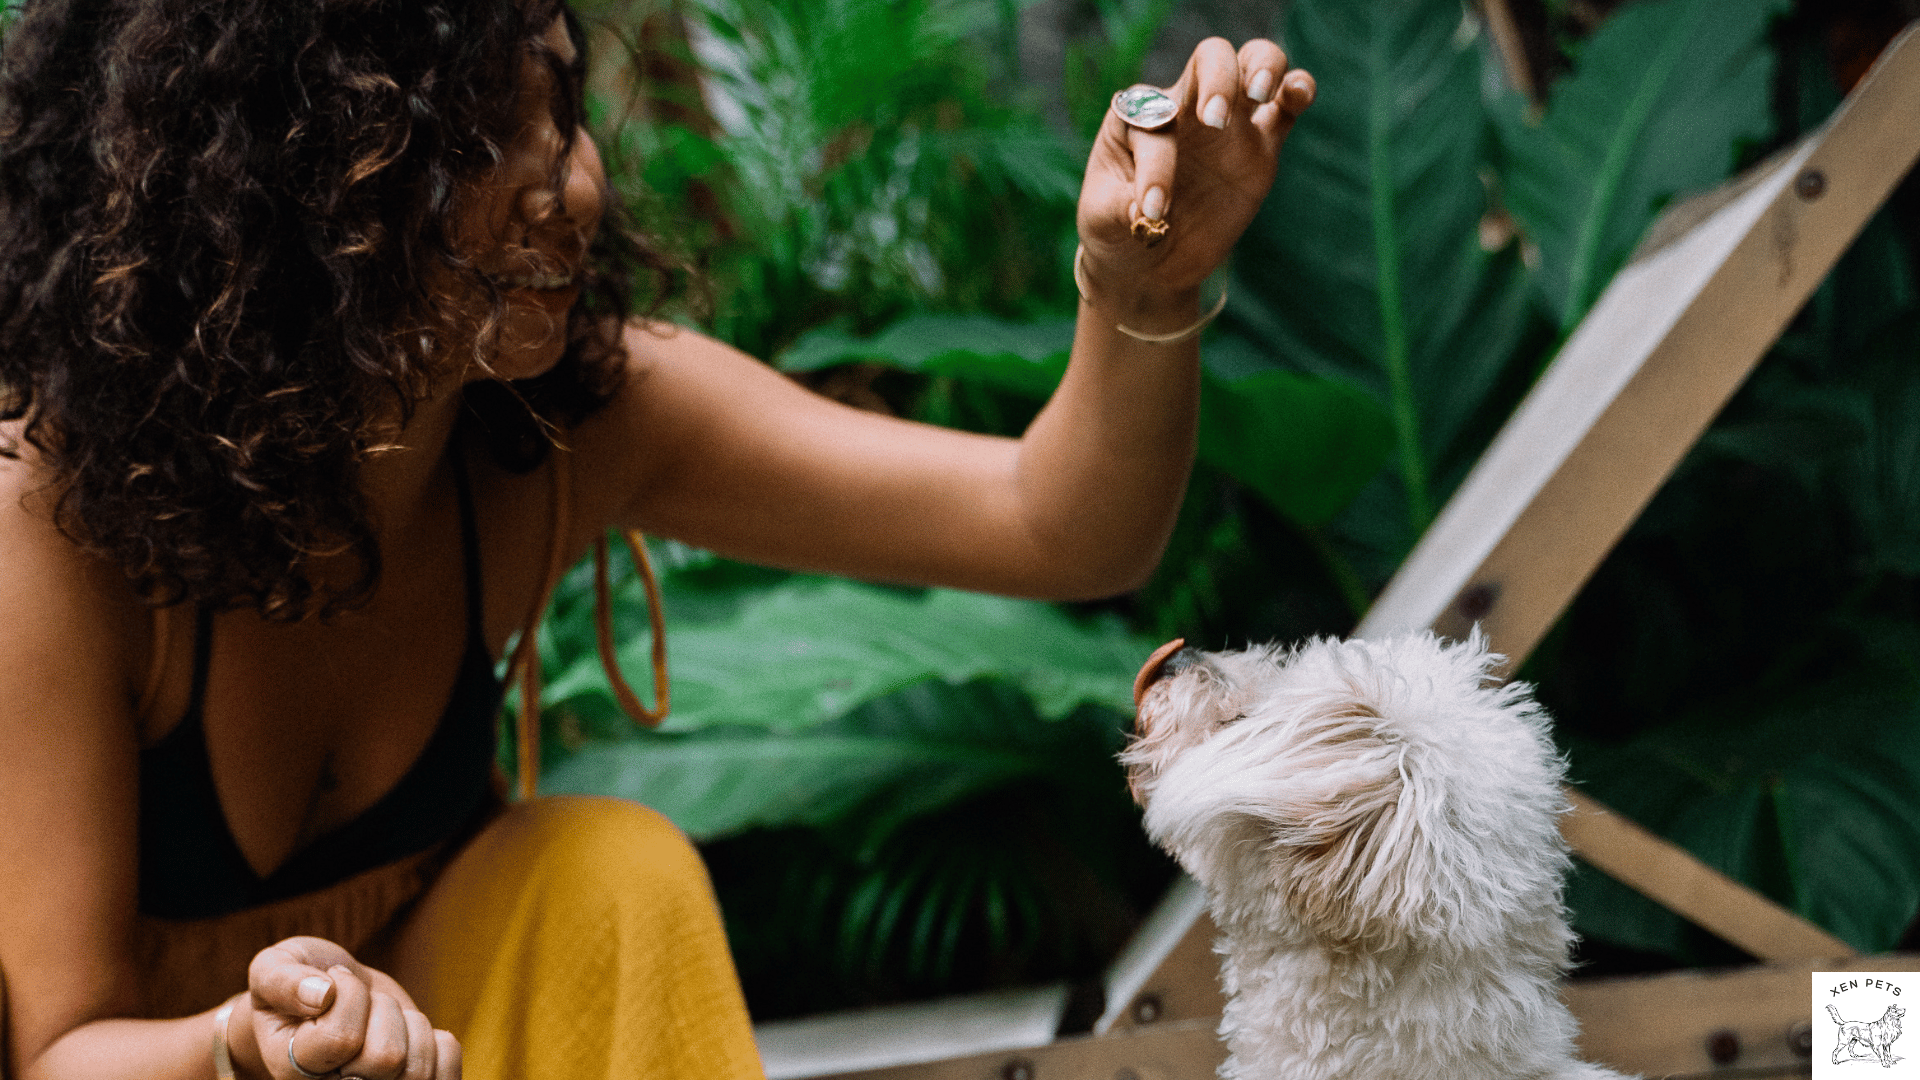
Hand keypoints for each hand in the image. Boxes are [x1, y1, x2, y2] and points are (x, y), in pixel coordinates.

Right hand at [242, 937, 460, 1079]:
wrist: (332, 997)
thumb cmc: (300, 980)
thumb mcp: (273, 968)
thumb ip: (281, 980)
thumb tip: (322, 995)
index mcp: (291, 1070)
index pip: (341, 1040)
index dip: (348, 996)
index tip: (333, 983)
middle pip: (386, 1058)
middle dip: (381, 1009)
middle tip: (362, 1005)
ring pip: (418, 1066)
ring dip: (408, 1024)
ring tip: (384, 1021)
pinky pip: (446, 1063)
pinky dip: (438, 1040)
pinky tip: (411, 1034)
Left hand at [1076, 38, 1313, 330]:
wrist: (1149, 262)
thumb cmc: (1116, 229)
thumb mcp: (1101, 220)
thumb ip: (1117, 208)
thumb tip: (1145, 210)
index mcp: (1138, 116)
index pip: (1154, 123)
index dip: (1154, 169)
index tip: (1152, 214)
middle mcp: (1185, 106)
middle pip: (1210, 59)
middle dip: (1217, 79)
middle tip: (1215, 121)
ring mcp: (1227, 124)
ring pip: (1253, 66)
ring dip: (1263, 67)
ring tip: (1260, 93)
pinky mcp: (1260, 148)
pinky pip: (1285, 109)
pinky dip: (1297, 90)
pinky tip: (1300, 93)